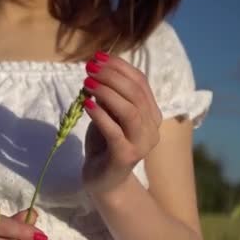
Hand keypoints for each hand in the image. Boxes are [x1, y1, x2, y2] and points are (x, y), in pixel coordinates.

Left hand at [81, 51, 162, 195]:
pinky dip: (100, 115)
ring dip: (107, 92)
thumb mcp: (108, 115)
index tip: (98, 57)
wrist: (104, 182)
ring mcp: (141, 143)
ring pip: (130, 111)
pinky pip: (114, 131)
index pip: (141, 82)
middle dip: (112, 76)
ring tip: (87, 83)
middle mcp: (151, 128)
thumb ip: (109, 97)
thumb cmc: (105, 145)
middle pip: (136, 94)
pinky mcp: (126, 156)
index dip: (120, 67)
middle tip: (90, 68)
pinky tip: (87, 103)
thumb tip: (98, 71)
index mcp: (151, 114)